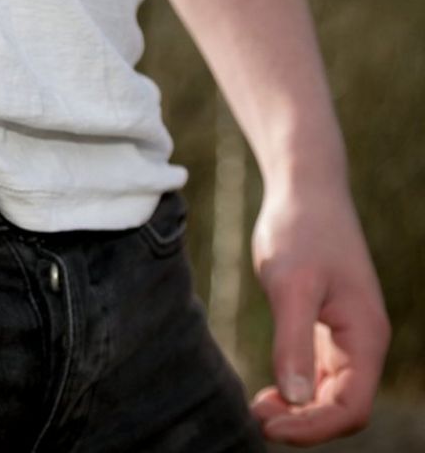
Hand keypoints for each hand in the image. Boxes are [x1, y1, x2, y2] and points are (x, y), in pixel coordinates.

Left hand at [250, 182, 389, 444]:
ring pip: (329, 394)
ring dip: (299, 411)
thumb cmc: (300, 231)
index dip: (312, 428)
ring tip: (256, 408)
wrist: (303, 192)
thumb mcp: (291, 286)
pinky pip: (318, 375)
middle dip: (303, 423)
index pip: (351, 407)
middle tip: (255, 418)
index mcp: (365, 336)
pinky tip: (268, 391)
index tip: (267, 426)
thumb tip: (295, 398)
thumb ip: (293, 343)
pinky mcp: (323, 326)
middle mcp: (361, 342)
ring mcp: (344, 335)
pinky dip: (296, 390)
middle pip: (341, 408)